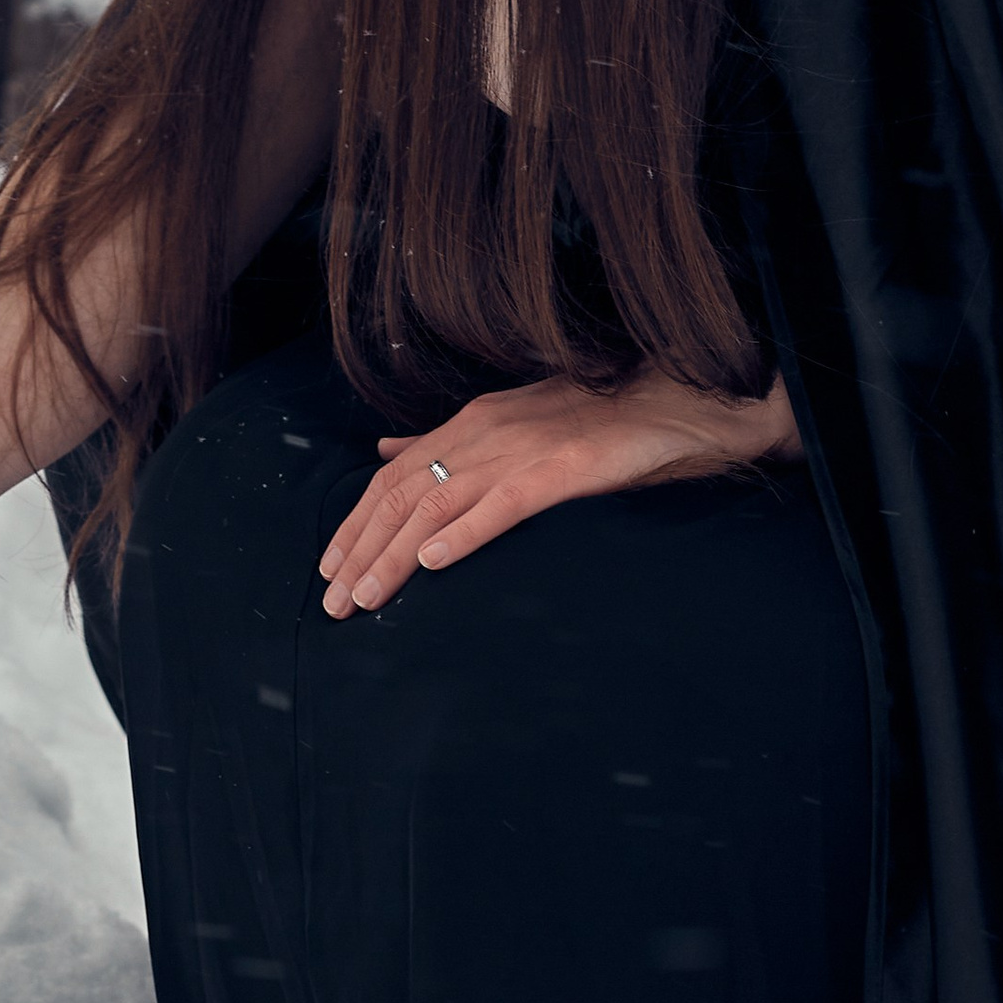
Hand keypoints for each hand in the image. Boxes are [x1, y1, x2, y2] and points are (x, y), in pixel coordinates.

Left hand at [319, 368, 801, 617]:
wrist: (673, 401)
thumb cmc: (595, 417)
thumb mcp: (508, 420)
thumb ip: (446, 441)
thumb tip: (388, 449)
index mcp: (470, 423)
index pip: (392, 477)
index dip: (355, 523)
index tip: (329, 566)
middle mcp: (483, 433)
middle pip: (401, 496)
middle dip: (359, 550)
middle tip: (333, 601)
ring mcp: (520, 450)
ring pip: (436, 507)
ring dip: (393, 558)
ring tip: (366, 600)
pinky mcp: (560, 470)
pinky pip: (500, 507)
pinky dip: (462, 536)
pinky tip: (432, 565)